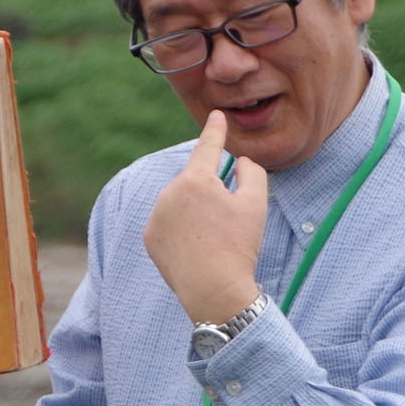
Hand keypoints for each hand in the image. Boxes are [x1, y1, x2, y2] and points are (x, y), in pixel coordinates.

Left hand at [143, 108, 267, 325]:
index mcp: (196, 180)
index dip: (215, 130)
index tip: (216, 116)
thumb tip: (240, 162)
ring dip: (196, 213)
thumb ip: (252, 173)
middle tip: (227, 224)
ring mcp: (156, 215)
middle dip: (211, 194)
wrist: (213, 290)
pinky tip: (196, 249)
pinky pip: (169, 224)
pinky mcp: (150, 237)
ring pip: (181, 204)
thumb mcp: (255, 205)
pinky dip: (182, 231)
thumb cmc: (238, 246)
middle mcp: (169, 192)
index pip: (208, 147)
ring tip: (211, 241)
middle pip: (196, 182)